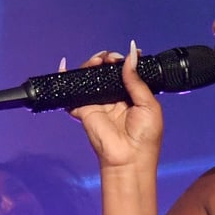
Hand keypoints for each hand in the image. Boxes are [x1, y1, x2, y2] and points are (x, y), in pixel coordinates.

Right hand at [66, 45, 162, 171]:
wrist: (129, 159)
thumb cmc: (145, 136)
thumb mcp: (149, 105)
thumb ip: (137, 81)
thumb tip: (131, 56)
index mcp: (132, 95)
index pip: (126, 72)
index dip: (124, 61)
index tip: (126, 54)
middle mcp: (114, 96)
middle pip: (106, 71)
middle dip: (107, 59)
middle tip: (111, 58)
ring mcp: (98, 102)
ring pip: (90, 77)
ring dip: (92, 65)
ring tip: (98, 61)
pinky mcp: (84, 109)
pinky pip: (73, 93)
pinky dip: (66, 78)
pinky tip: (66, 66)